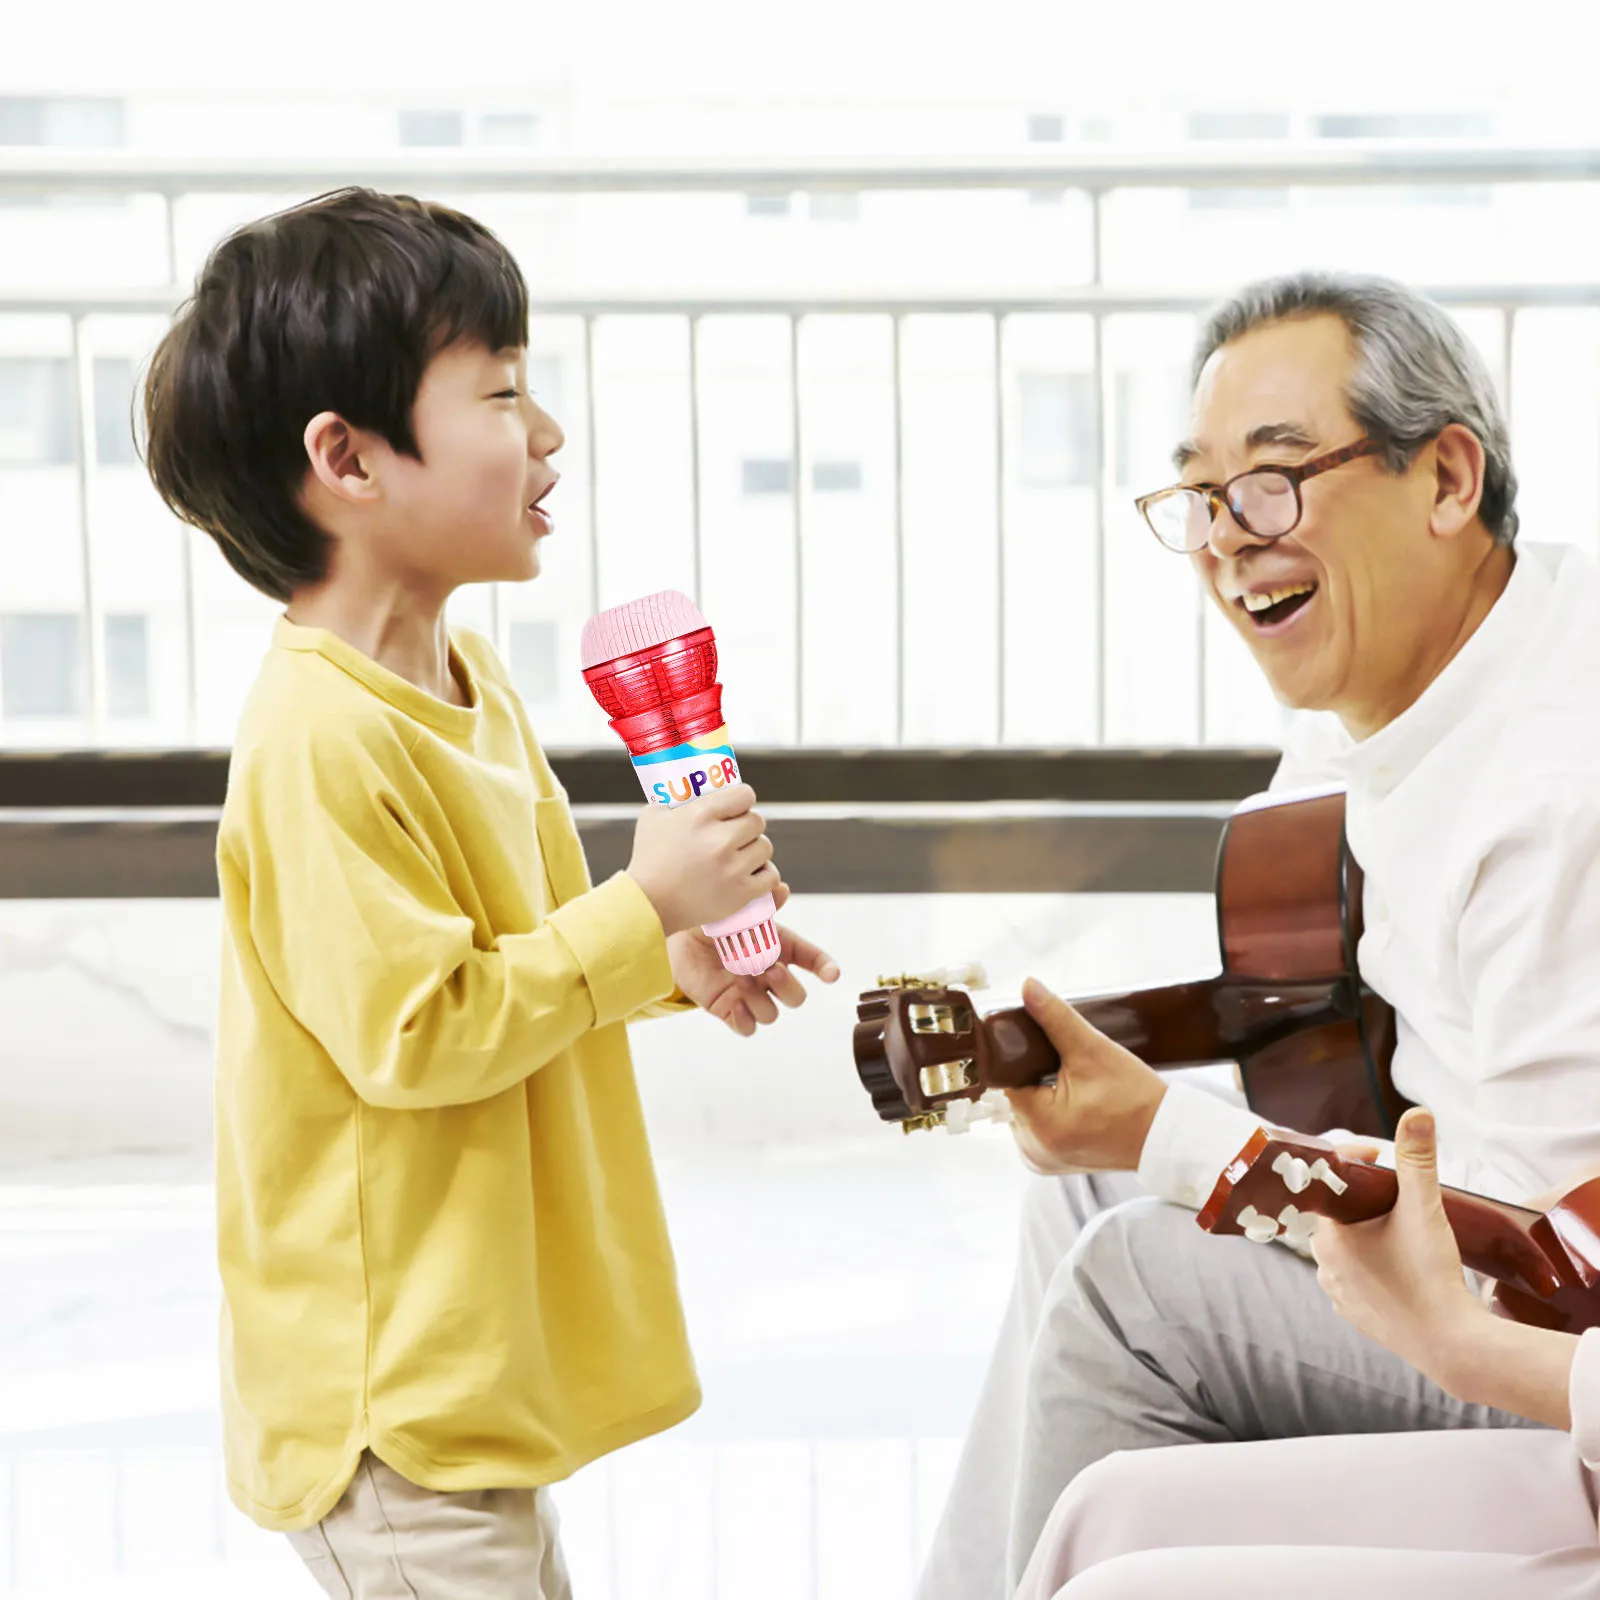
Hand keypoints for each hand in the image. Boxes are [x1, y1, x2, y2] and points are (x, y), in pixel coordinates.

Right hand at [626, 783, 780, 935]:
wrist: (648, 904)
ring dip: (756, 849)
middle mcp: (720, 840)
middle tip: (736, 834)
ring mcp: (732, 868)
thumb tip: (690, 789)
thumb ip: (675, 800)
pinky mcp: (740, 893)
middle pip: (757, 821)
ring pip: (765, 847)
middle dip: (748, 825)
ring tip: (741, 854)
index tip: (736, 808)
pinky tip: (752, 872)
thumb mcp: (653, 816)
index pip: (744, 795)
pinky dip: (764, 874)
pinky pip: (770, 876)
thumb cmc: (648, 859)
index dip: (742, 800)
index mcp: (701, 815)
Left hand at [667, 880, 839, 1035]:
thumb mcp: (740, 911)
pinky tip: (735, 1003)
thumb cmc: (719, 923)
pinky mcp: (730, 1010)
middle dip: (787, 986)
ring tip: (741, 979)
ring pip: (771, 1014)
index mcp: (781, 950)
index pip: (813, 961)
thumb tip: (781, 888)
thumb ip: (762, 904)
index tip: (831, 975)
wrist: (683, 937)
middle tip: (769, 969)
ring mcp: (751, 996)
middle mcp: (770, 977)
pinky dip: (745, 1020)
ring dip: (760, 1000)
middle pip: (796, 997)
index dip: (826, 968)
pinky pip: (747, 1028)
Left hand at [1003, 978, 1168, 1173]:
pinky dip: (1049, 1112)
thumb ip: (1056, 1017)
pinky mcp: (1053, 1163)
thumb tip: (1028, 987)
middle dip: (1032, 1074)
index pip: (1006, 1078)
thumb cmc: (1137, 1100)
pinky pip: (1037, 1128)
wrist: (1167, 1136)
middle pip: (1014, 1094)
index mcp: (1037, 1125)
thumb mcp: (1093, 1051)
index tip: (1037, 1044)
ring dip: (1039, 1093)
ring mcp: (1041, 1160)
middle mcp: (1032, 1149)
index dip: (1017, 1056)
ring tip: (1070, 1082)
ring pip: (1024, 1110)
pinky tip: (1070, 1100)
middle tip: (1062, 1064)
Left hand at [1310, 1108, 1486, 1380]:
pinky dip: (1378, 1263)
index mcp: (1327, 1235)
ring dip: (1373, 1232)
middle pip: (1341, 1214)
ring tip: (1406, 1226)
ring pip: (1351, 1246)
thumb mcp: (1423, 1209)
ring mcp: (1339, 1293)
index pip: (1329, 1183)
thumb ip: (1418, 1159)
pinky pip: (1362, 1277)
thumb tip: (1417, 1114)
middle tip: (1401, 1192)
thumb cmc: (1431, 1276)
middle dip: (1368, 1197)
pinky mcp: (1358, 1316)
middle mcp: (1322, 1265)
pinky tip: (1402, 1260)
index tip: (1382, 1155)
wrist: (1452, 1346)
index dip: (1354, 1163)